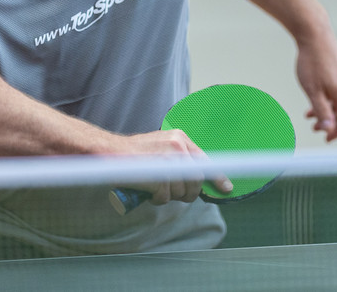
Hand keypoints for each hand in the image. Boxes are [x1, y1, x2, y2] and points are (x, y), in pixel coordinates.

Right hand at [117, 129, 232, 204]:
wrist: (109, 152)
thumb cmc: (133, 153)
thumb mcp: (161, 147)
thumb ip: (178, 158)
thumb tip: (197, 178)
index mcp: (179, 137)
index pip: (205, 160)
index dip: (217, 177)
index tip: (226, 188)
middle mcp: (178, 146)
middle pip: (196, 180)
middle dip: (188, 193)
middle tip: (173, 193)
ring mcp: (168, 161)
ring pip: (181, 191)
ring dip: (169, 196)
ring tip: (154, 186)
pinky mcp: (158, 176)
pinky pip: (165, 197)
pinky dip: (156, 199)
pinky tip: (147, 190)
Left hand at [295, 25, 336, 141]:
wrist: (314, 34)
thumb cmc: (312, 62)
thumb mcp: (313, 91)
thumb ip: (321, 111)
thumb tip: (329, 128)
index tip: (326, 139)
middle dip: (330, 123)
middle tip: (315, 129)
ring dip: (326, 110)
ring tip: (309, 115)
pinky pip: (336, 91)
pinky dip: (326, 99)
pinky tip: (313, 96)